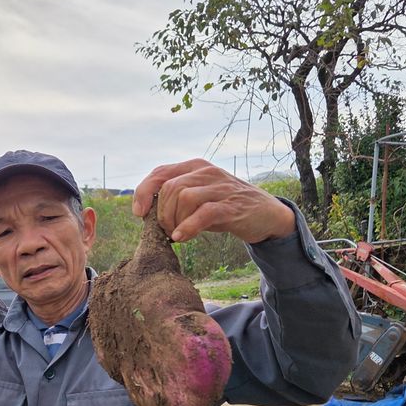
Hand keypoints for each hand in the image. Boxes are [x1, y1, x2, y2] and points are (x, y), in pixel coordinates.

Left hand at [132, 159, 295, 243]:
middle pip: (169, 188)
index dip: (143, 192)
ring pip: (183, 197)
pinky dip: (188, 226)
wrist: (266, 214)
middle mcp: (206, 172)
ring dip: (174, 221)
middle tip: (168, 231)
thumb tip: (145, 211)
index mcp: (195, 167)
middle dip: (161, 214)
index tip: (139, 213)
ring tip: (178, 234)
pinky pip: (203, 213)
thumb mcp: (198, 197)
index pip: (160, 173)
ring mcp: (220, 188)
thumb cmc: (225, 206)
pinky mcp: (231, 206)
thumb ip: (175, 198)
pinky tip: (182, 237)